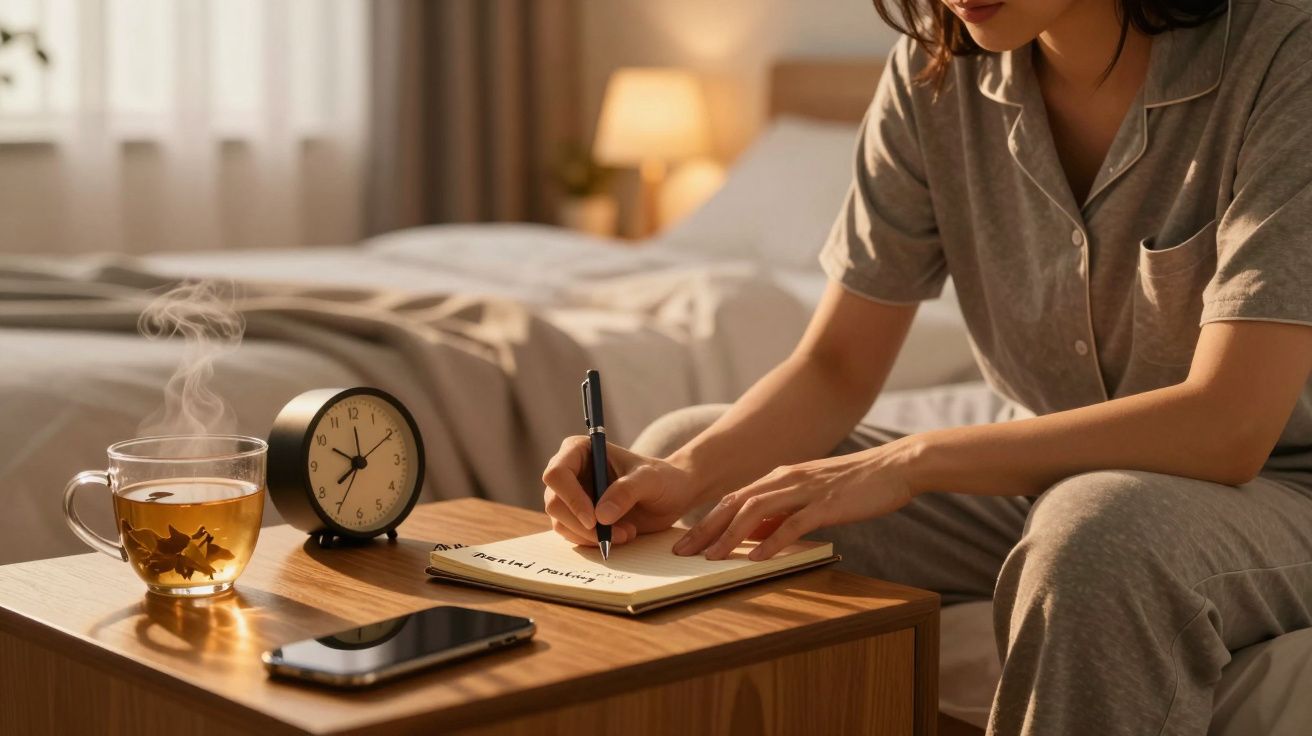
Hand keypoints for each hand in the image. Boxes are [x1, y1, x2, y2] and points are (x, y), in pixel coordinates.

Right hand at [542, 436, 698, 547]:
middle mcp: (569, 472)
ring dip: (592, 536)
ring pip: (561, 523)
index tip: (593, 519)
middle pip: (554, 502)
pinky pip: (573, 535)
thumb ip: (626, 491)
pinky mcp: (578, 518)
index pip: (556, 474)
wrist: (671, 495)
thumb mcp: (650, 479)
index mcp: (580, 450)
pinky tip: (621, 535)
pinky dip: (594, 542)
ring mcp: (571, 496)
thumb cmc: (662, 478)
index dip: (570, 498)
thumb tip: (600, 516)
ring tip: (627, 533)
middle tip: (616, 534)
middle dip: (583, 524)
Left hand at [673, 446, 915, 560]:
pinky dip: (772, 541)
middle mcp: (786, 479)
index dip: (706, 520)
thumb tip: (754, 538)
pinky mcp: (827, 504)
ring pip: (757, 512)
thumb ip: (782, 514)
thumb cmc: (855, 485)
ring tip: (711, 558)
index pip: (733, 499)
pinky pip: (793, 524)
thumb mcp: (811, 497)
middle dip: (706, 528)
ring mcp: (806, 490)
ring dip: (730, 535)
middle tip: (682, 552)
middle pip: (735, 503)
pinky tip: (756, 558)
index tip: (685, 542)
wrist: (894, 467)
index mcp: (780, 477)